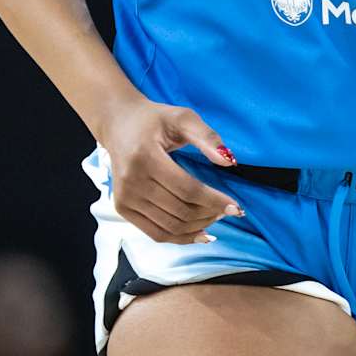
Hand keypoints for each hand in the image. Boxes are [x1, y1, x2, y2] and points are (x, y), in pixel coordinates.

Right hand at [98, 97, 245, 243]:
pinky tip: (199, 233)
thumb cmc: (153, 120)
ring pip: (170, 227)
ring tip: (216, 218)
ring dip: (198, 227)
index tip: (236, 207)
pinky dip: (180, 238)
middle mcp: (131, 181)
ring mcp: (124, 198)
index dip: (214, 201)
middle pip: (180, 211)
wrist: (119, 124)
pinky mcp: (122, 208)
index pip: (187, 190)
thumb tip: (229, 162)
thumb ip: (207, 137)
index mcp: (145, 156)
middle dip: (210, 215)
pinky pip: (156, 233)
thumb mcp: (182, 117)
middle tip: (228, 210)